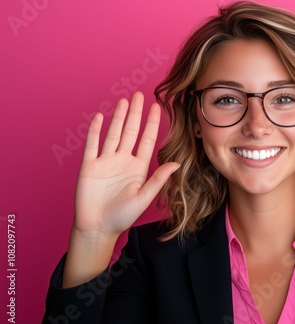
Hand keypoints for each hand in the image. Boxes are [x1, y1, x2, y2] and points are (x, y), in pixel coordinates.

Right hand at [73, 91, 178, 238]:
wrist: (98, 228)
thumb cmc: (122, 217)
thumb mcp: (144, 198)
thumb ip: (158, 179)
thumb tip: (176, 163)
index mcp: (138, 167)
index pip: (147, 140)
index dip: (152, 123)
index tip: (157, 107)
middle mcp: (123, 160)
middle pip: (130, 131)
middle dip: (135, 114)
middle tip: (139, 95)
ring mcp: (106, 162)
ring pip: (112, 134)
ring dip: (117, 117)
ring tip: (123, 101)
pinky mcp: (89, 166)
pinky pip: (92, 145)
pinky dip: (95, 131)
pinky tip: (100, 117)